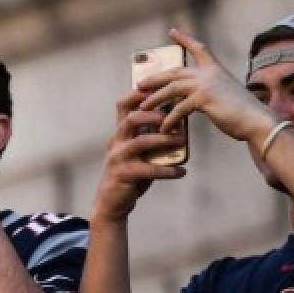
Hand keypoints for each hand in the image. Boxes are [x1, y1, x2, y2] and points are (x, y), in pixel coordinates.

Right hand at [89, 88, 187, 226]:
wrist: (111, 203)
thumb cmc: (129, 174)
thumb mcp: (138, 152)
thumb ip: (150, 136)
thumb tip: (178, 122)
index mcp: (120, 133)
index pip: (124, 104)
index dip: (140, 93)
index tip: (162, 89)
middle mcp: (116, 142)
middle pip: (131, 117)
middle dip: (155, 114)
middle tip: (175, 118)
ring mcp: (118, 158)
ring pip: (141, 141)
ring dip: (164, 139)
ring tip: (182, 141)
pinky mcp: (124, 174)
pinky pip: (149, 169)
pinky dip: (167, 170)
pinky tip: (181, 172)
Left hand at [138, 28, 276, 145]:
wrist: (257, 121)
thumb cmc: (242, 113)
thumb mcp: (223, 96)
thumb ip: (208, 93)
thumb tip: (195, 100)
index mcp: (216, 69)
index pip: (198, 48)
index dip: (184, 39)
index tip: (172, 31)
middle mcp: (210, 73)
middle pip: (175, 71)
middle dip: (155, 78)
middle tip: (139, 84)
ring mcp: (207, 84)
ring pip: (171, 88)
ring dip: (154, 99)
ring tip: (142, 108)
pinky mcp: (205, 98)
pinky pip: (179, 108)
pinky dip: (169, 120)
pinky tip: (163, 129)